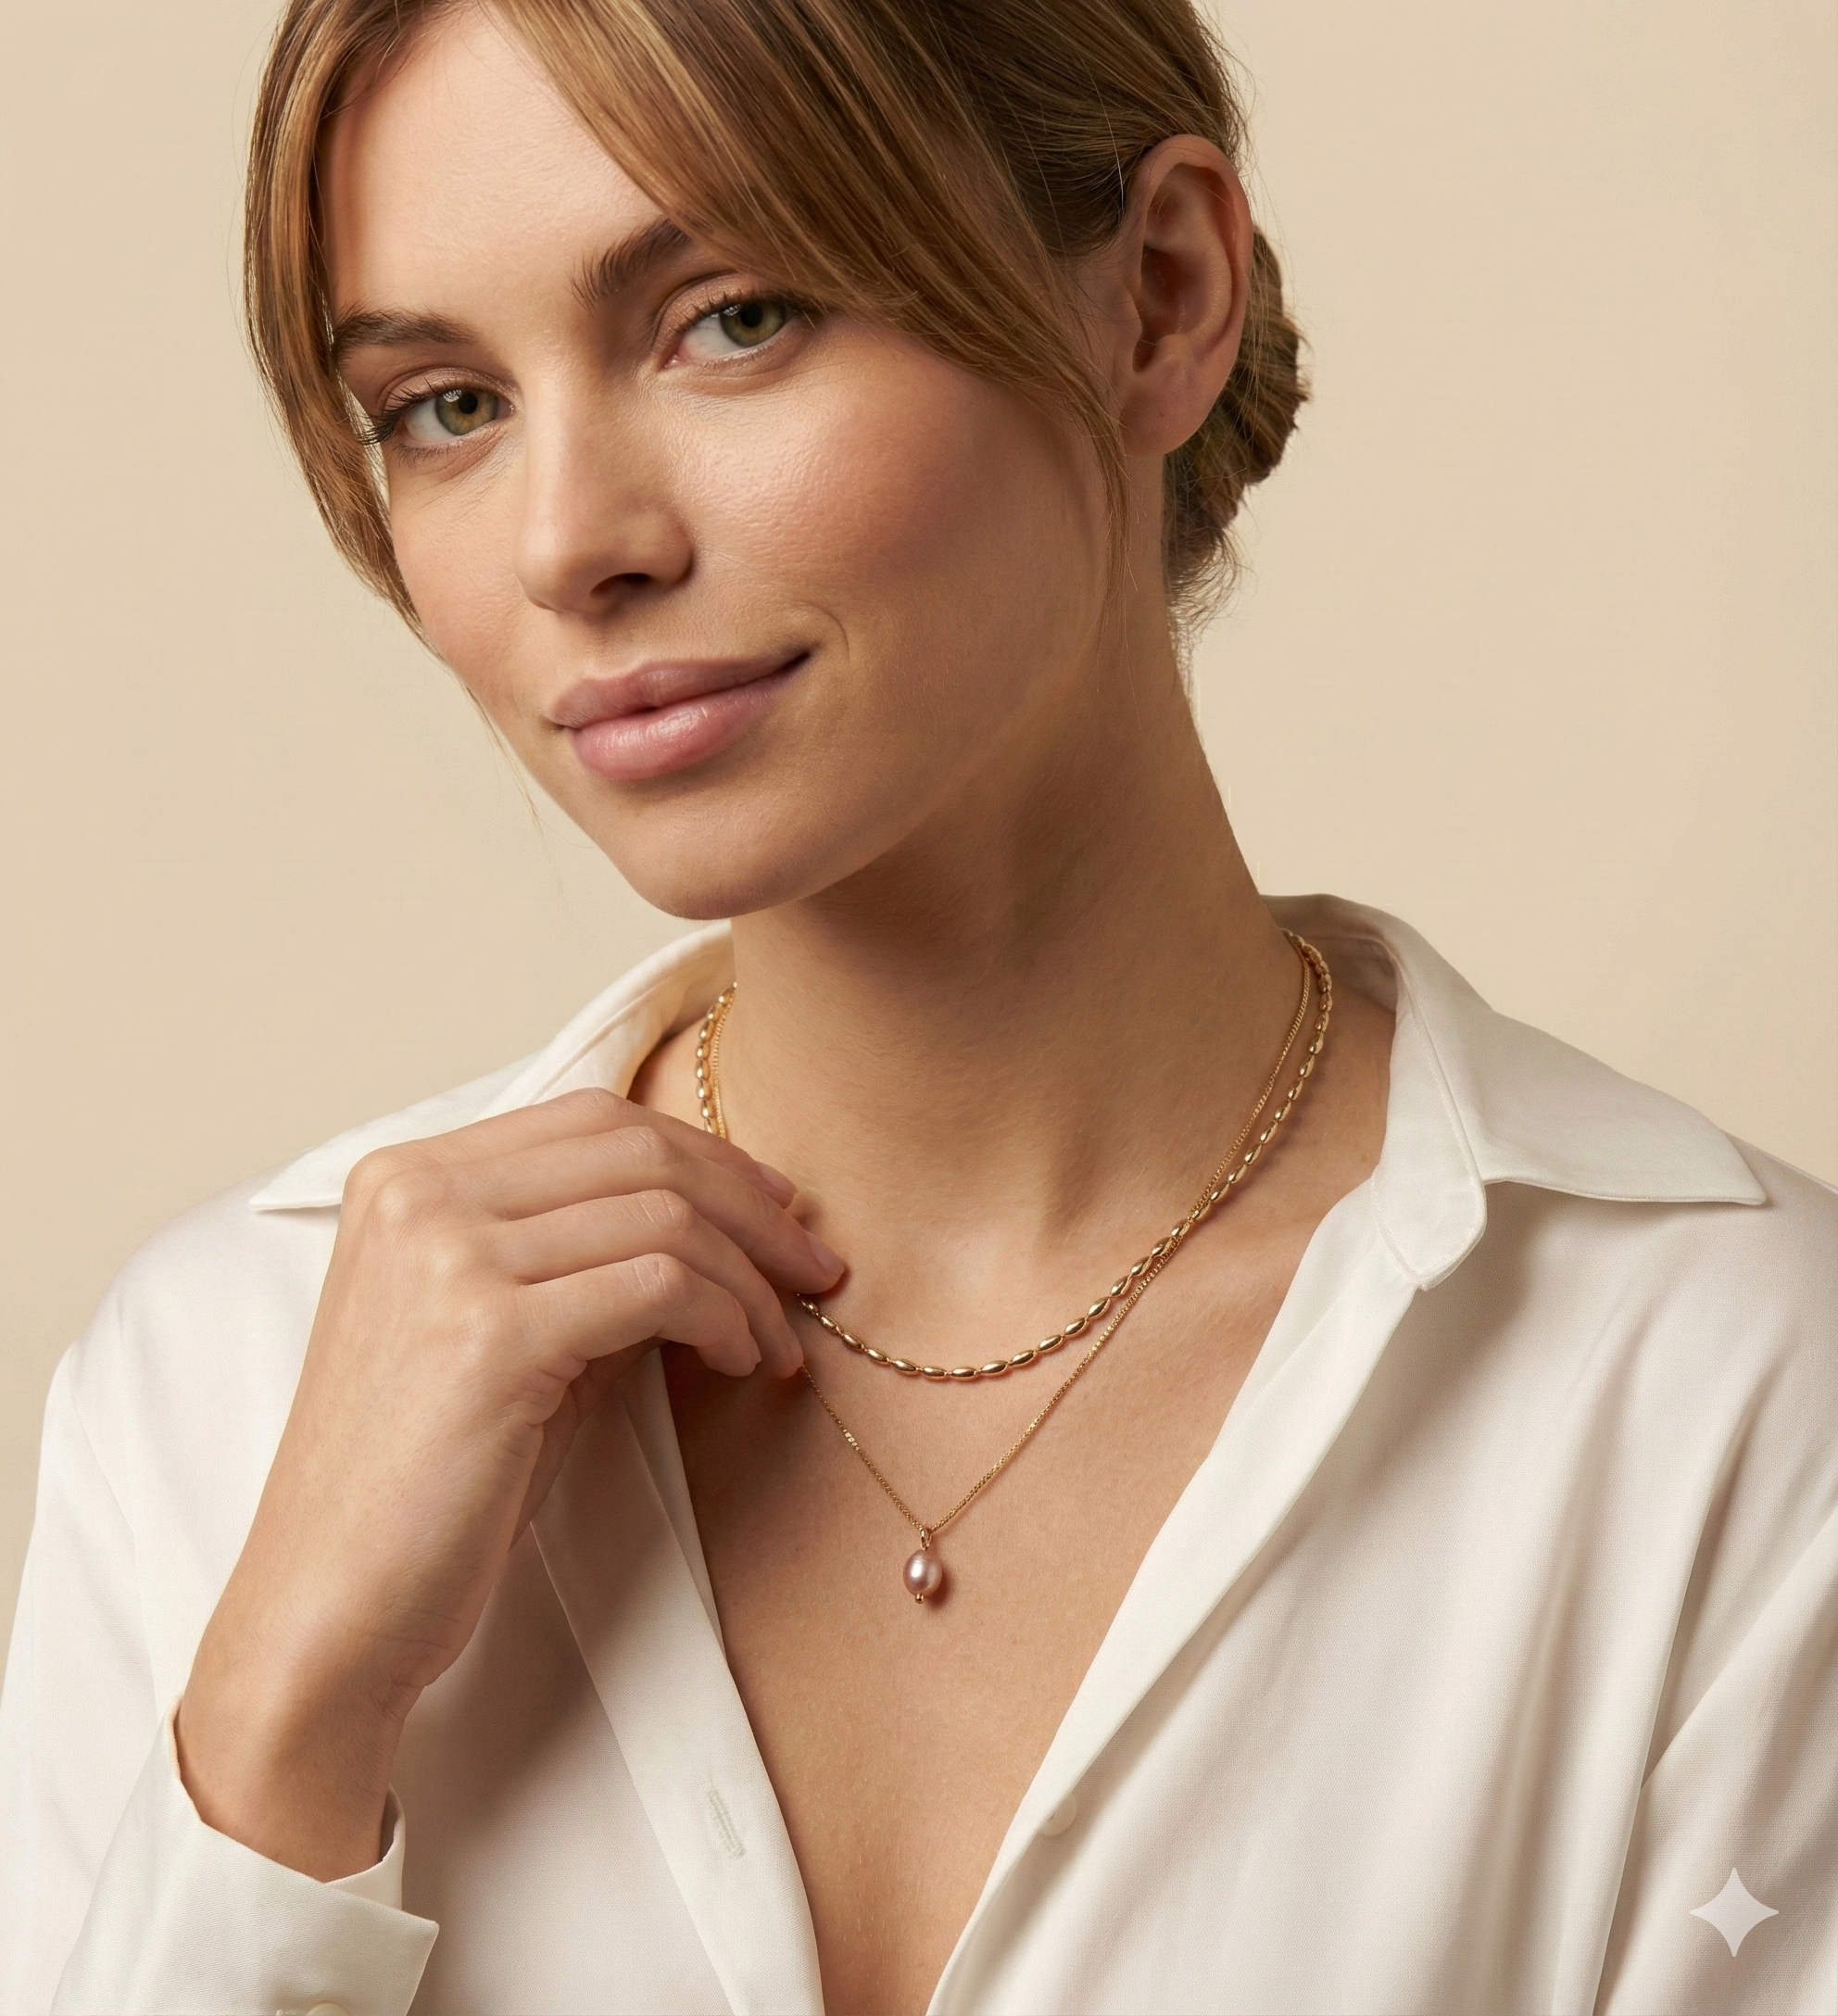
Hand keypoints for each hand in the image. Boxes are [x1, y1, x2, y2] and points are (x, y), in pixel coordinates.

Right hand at [176, 1088, 839, 1877]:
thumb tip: (721, 1224)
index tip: (779, 1210)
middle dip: (751, 1205)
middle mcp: (418, 1194)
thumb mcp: (500, 1333)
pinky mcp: (488, 1333)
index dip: (707, 1157)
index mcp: (406, 1176)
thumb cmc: (426, 1483)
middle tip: (815, 1266)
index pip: (594, 1121)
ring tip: (780, 1341)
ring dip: (750, 1278)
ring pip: (662, 1215)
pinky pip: (658, 1285)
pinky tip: (745, 1362)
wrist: (328, 1609)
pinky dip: (725, 1317)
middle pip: (637, 1150)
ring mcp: (446, 1256)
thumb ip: (581, 1260)